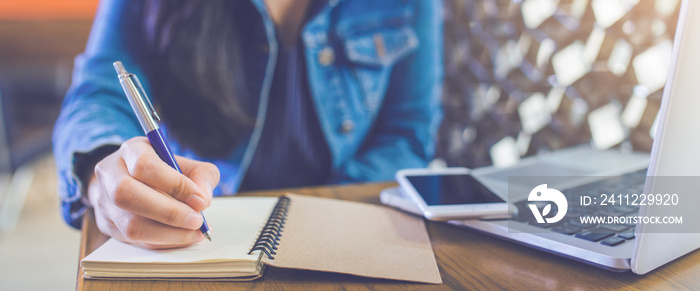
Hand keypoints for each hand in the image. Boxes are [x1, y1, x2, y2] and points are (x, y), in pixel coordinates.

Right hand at [87, 137, 219, 248]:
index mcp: (130, 151)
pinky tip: (183, 238)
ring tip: (194, 232)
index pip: (145, 165)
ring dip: (168, 234)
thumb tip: (202, 200)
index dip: (175, 184)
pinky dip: (163, 243)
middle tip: (197, 221)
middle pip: (127, 194)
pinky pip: (135, 241)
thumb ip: (201, 176)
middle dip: (169, 213)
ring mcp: (104, 202)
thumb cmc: (164, 172)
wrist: (132, 181)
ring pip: (129, 225)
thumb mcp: (186, 163)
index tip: (201, 200)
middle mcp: (110, 174)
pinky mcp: (108, 225)